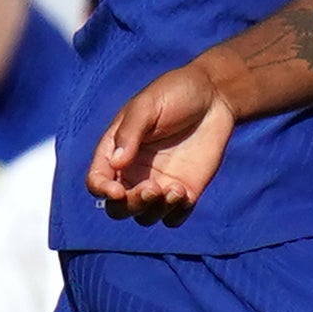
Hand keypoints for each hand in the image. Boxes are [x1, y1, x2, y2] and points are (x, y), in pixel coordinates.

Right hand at [88, 64, 234, 221]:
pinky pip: (173, 217)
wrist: (215, 96)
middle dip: (130, 205)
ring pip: (145, 216)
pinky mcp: (184, 191)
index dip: (102, 190)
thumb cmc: (175, 93)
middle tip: (152, 189)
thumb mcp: (147, 106)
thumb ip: (130, 133)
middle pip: (118, 207)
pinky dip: (175, 214)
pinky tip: (184, 194)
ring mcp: (159, 184)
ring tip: (174, 190)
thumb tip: (116, 163)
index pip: (98, 180)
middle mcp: (134, 173)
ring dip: (154, 210)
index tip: (117, 190)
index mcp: (116, 151)